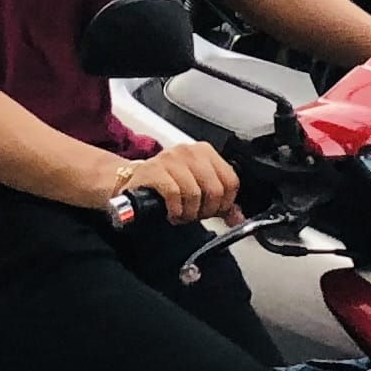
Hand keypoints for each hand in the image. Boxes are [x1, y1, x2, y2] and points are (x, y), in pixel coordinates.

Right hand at [115, 140, 240, 223]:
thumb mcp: (197, 189)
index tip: (214, 211)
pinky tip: (171, 212)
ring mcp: (171, 159)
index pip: (231, 180)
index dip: (225, 203)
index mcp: (205, 152)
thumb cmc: (167, 183)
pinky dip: (175, 210)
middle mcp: (189, 151)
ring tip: (181, 214)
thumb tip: (237, 219)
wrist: (133, 181)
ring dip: (189, 213)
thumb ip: (219, 203)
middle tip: (195, 215)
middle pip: (215, 189)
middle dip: (206, 211)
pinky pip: (174, 195)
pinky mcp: (154, 170)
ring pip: (195, 194)